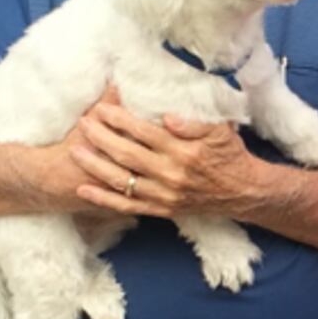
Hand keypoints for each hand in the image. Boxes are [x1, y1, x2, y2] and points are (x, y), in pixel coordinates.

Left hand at [70, 92, 268, 218]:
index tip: (100, 108)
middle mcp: (171, 175)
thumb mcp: (218, 130)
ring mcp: (164, 195)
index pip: (143, 132)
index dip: (119, 120)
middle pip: (126, 154)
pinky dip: (104, 200)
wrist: (242, 192)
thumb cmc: (229, 154)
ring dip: (95, 166)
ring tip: (75, 152)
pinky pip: (127, 206)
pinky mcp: (161, 210)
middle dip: (100, 138)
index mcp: (183, 152)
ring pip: (122, 181)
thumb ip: (192, 122)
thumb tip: (165, 116)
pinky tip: (84, 190)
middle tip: (82, 124)